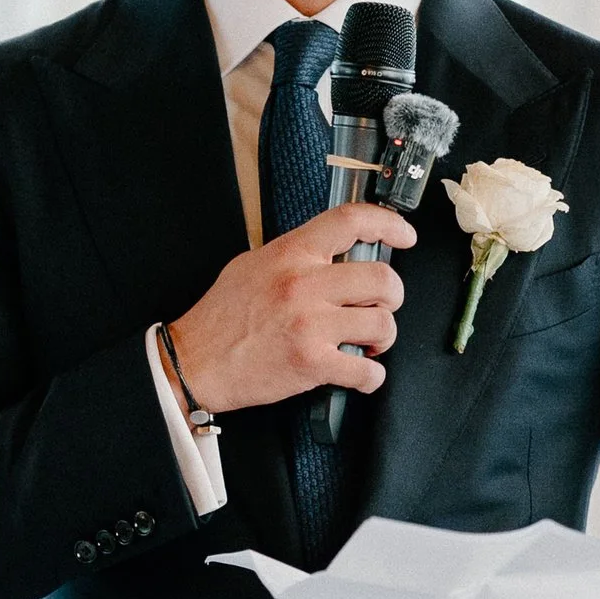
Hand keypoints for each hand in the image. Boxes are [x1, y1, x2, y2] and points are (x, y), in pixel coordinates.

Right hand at [166, 203, 416, 412]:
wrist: (194, 361)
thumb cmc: (221, 317)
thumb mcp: (253, 264)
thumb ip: (295, 256)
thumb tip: (332, 254)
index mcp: (291, 253)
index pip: (351, 221)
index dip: (389, 224)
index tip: (404, 235)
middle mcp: (304, 284)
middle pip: (382, 278)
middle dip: (392, 296)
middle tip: (380, 306)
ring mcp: (310, 324)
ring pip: (382, 324)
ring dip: (383, 337)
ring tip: (368, 343)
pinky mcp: (312, 363)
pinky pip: (367, 371)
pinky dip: (372, 377)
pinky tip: (362, 374)